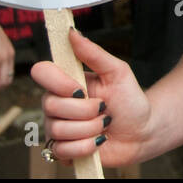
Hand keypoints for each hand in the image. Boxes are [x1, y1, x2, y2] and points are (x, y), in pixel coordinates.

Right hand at [30, 29, 150, 167]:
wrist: (142, 131)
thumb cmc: (130, 100)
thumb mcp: (117, 72)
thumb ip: (93, 53)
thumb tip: (71, 32)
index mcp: (66, 81)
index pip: (40, 72)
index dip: (58, 82)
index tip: (80, 89)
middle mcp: (56, 104)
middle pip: (50, 106)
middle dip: (86, 110)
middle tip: (104, 109)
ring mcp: (57, 128)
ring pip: (59, 130)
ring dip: (90, 129)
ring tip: (103, 125)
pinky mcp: (62, 151)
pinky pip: (62, 151)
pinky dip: (86, 146)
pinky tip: (97, 142)